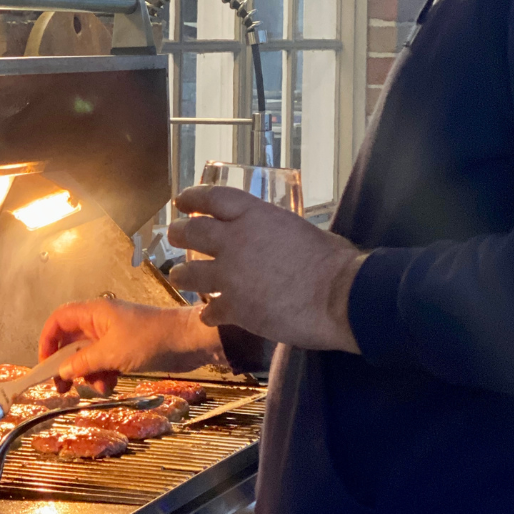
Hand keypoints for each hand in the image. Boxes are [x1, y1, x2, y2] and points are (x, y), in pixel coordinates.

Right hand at [38, 299, 223, 395]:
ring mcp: (113, 336)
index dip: (47, 339)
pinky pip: (104, 363)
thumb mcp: (113, 352)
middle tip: (63, 387)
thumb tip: (61, 372)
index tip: (45, 364)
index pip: (59, 320)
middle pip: (71, 341)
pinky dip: (103, 374)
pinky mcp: (126, 350)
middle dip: (66, 364)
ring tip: (98, 386)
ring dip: (88, 373)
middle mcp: (100, 322)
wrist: (189, 341)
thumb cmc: (150, 339)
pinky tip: (111, 384)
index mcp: (94, 313)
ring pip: (87, 356)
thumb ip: (84, 362)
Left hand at [167, 186, 365, 352]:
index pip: (212, 198)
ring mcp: (230, 276)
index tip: (181, 200)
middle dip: (178, 233)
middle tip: (173, 235)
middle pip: (191, 232)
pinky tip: (210, 316)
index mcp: (254, 216)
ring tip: (179, 277)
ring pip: (188, 273)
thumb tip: (275, 238)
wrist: (340, 297)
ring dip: (181, 275)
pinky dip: (209, 313)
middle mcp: (235, 241)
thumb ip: (275, 230)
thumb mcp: (299, 229)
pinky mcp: (235, 308)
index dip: (192, 197)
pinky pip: (210, 310)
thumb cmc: (334, 260)